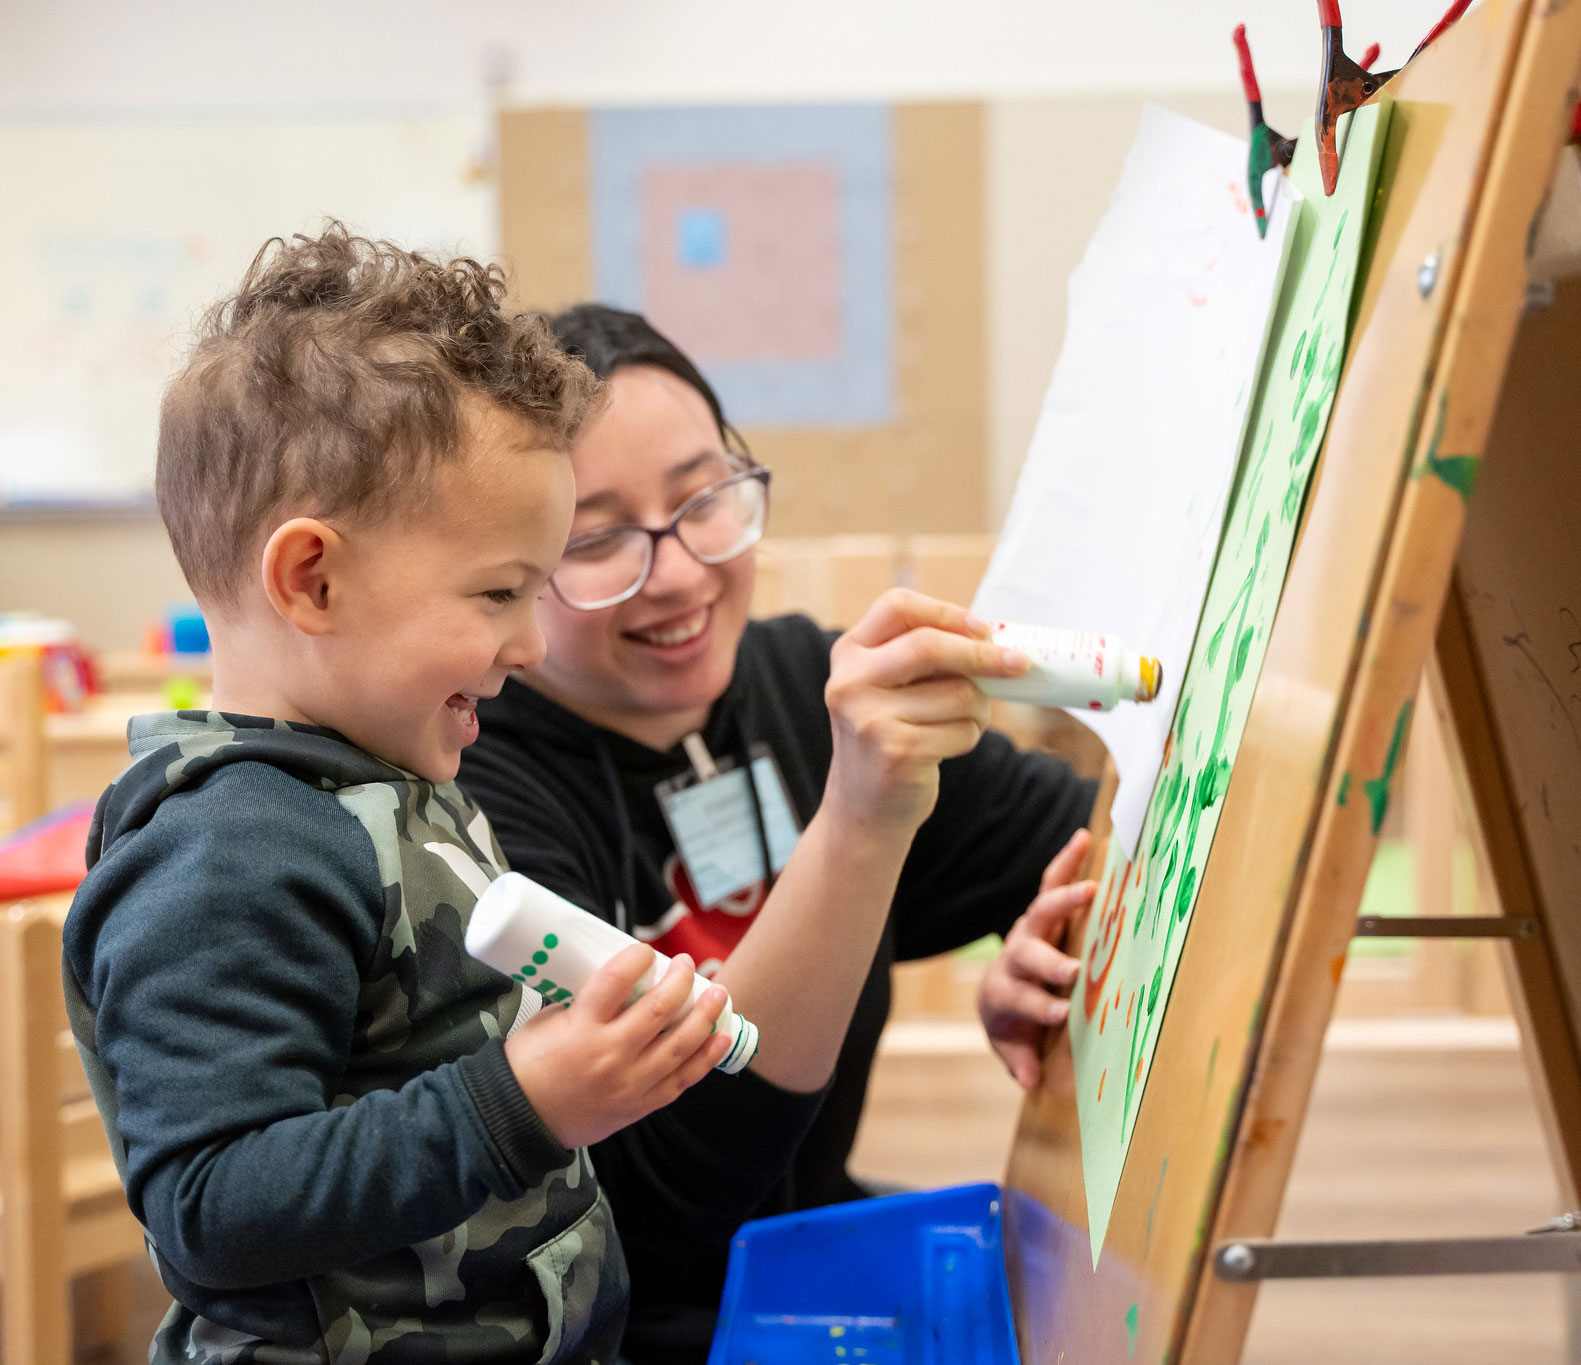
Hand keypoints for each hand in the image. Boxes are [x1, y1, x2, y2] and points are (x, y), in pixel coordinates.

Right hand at [505, 944, 731, 1147]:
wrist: (521, 1121)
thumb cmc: (529, 1066)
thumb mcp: (549, 1021)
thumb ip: (584, 1002)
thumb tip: (620, 982)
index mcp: (581, 1027)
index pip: (616, 980)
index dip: (637, 958)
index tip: (647, 949)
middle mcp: (610, 1054)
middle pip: (658, 1010)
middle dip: (680, 981)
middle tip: (686, 964)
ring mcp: (629, 1082)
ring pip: (680, 1044)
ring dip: (705, 1015)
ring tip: (720, 994)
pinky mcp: (640, 1105)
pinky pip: (682, 1079)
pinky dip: (706, 1057)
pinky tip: (722, 1037)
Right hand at [822, 590, 1028, 833]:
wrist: (863, 808)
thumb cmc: (891, 737)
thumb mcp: (891, 688)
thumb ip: (926, 659)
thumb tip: (999, 640)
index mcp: (850, 654)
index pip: (897, 606)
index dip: (946, 612)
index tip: (985, 629)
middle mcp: (850, 682)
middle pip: (930, 645)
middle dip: (984, 654)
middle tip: (1020, 663)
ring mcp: (869, 718)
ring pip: (958, 692)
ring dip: (977, 710)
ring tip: (960, 724)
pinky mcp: (896, 751)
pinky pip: (962, 730)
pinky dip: (969, 737)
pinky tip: (945, 749)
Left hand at [978, 830, 1096, 1089]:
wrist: (996, 994)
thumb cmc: (1012, 1022)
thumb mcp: (1012, 1046)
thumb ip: (1020, 1060)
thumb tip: (1030, 1080)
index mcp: (1005, 992)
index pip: (1020, 999)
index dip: (1038, 1006)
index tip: (1062, 1014)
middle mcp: (1015, 956)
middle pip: (1028, 954)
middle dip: (1049, 963)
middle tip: (1072, 971)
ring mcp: (1028, 931)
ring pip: (1042, 909)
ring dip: (1064, 895)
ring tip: (1090, 886)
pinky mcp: (1042, 912)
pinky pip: (1052, 882)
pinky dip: (1067, 861)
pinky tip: (1084, 837)